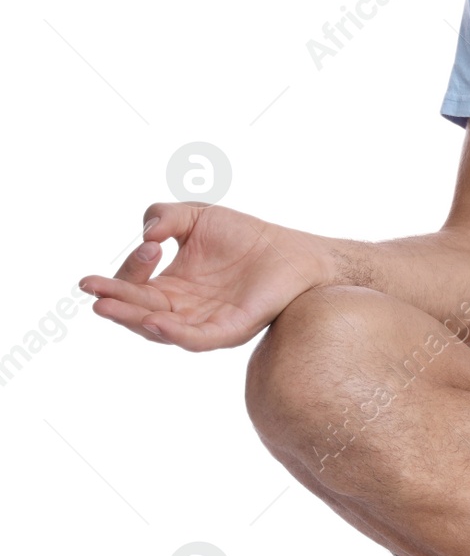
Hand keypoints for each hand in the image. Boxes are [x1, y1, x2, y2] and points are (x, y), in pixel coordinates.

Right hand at [80, 202, 327, 350]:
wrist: (292, 251)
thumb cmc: (245, 235)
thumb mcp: (196, 216)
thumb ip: (165, 216)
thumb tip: (147, 235)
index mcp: (172, 287)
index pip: (136, 285)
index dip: (129, 270)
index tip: (149, 246)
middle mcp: (183, 309)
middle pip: (139, 311)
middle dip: (113, 301)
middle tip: (91, 289)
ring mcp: (205, 322)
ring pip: (160, 330)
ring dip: (132, 319)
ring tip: (108, 307)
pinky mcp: (230, 330)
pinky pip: (197, 339)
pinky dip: (174, 333)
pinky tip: (155, 321)